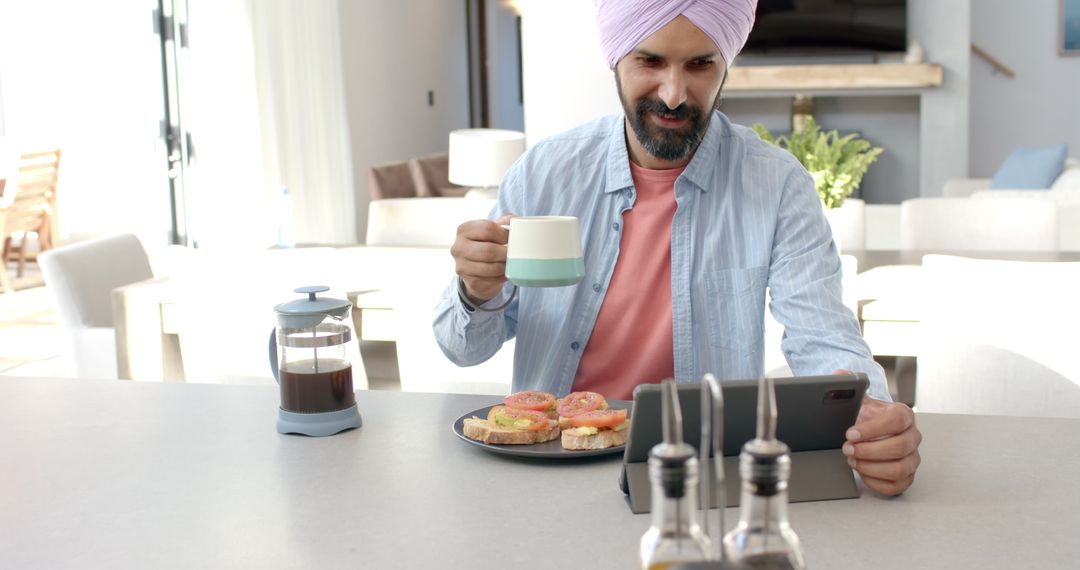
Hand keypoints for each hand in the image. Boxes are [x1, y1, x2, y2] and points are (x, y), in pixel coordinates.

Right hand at [450, 214, 513, 303]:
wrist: (475, 269)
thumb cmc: (486, 244)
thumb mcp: (492, 230)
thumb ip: (504, 222)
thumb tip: (516, 220)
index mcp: (464, 230)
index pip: (487, 228)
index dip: (504, 234)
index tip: (512, 238)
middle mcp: (458, 248)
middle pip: (489, 250)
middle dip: (505, 252)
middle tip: (515, 253)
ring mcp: (462, 266)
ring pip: (491, 267)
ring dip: (505, 266)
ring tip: (512, 263)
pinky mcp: (470, 282)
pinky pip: (492, 280)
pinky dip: (502, 276)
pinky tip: (506, 272)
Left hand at [831, 368, 920, 495]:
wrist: (869, 431)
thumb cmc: (865, 416)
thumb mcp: (858, 399)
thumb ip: (848, 384)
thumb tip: (840, 376)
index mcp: (903, 414)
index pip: (896, 421)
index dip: (872, 429)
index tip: (850, 433)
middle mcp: (913, 436)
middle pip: (899, 447)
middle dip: (869, 451)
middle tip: (847, 449)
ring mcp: (912, 457)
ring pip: (900, 469)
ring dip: (871, 467)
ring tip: (852, 460)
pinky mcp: (907, 476)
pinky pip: (897, 486)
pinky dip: (876, 482)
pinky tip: (861, 472)